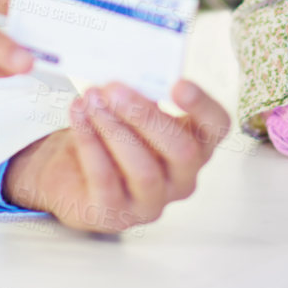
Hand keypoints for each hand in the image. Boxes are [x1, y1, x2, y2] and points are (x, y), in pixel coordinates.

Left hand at [2, 80, 230, 233]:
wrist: (71, 173)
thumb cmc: (111, 133)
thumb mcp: (130, 111)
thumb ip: (139, 93)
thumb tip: (128, 72)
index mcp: (195, 144)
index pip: (216, 126)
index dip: (202, 106)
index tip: (178, 83)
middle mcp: (182, 177)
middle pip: (181, 151)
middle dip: (146, 116)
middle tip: (114, 88)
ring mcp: (152, 202)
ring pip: (143, 170)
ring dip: (114, 129)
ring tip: (90, 100)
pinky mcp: (117, 215)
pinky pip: (106, 180)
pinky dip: (90, 144)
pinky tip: (78, 117)